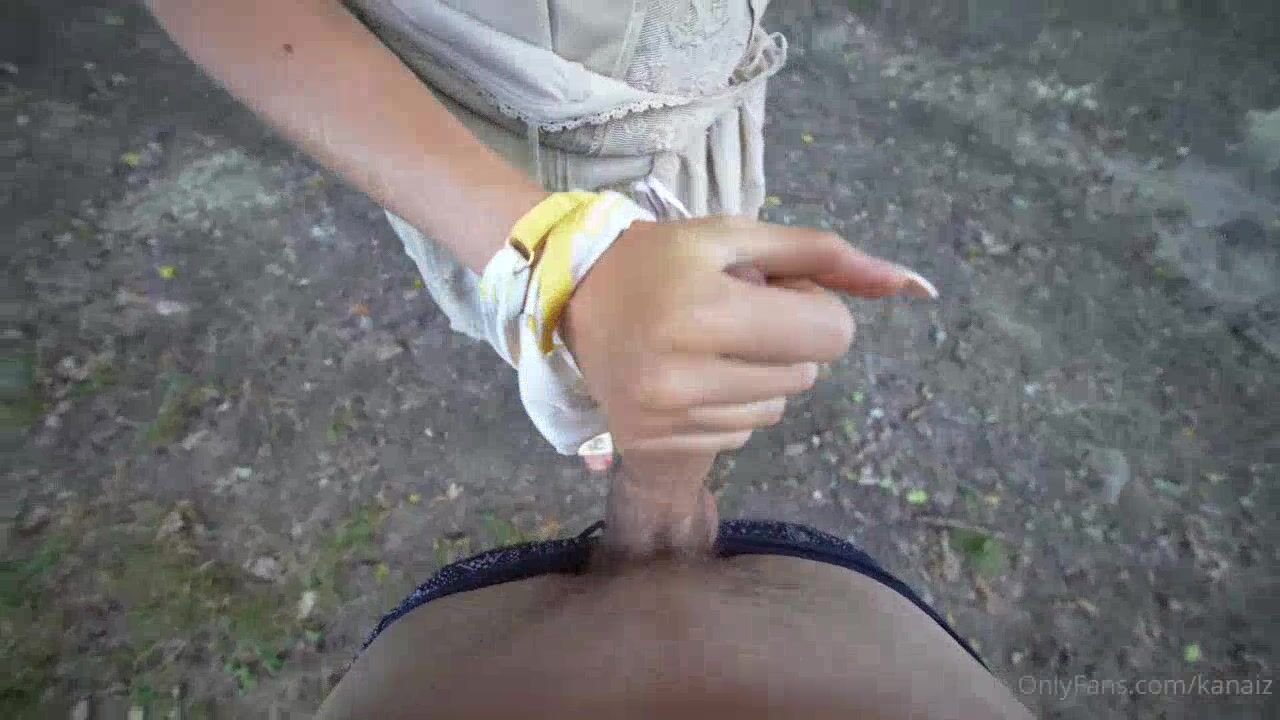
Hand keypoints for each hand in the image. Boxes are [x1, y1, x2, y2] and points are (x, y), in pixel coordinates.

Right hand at [562, 215, 934, 454]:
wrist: (570, 298)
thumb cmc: (660, 258)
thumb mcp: (739, 237)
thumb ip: (826, 255)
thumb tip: (914, 285)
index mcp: (706, 310)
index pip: (830, 335)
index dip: (816, 308)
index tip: (775, 292)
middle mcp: (684, 374)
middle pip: (807, 373)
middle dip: (787, 340)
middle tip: (734, 314)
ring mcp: (668, 419)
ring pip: (777, 408)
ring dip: (761, 375)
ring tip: (709, 344)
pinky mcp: (656, 446)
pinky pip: (740, 434)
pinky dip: (730, 405)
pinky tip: (691, 375)